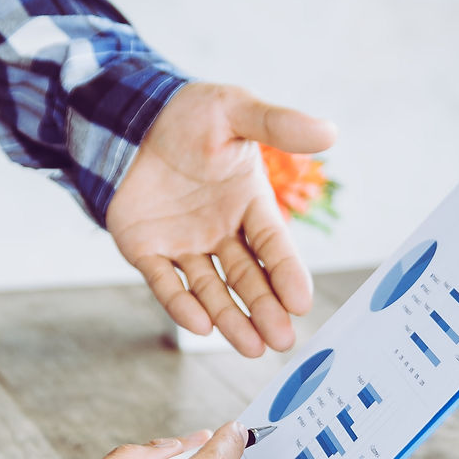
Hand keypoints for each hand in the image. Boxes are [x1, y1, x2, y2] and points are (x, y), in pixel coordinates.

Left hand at [106, 83, 335, 356]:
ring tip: (251, 347)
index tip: (302, 304)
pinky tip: (200, 325)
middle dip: (264, 309)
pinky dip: (180, 304)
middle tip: (282, 340)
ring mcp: (184, 244)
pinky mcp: (147, 251)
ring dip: (231, 318)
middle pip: (247, 278)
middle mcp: (220, 231)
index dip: (287, 274)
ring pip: (211, 290)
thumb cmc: (189, 113)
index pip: (272, 246)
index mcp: (248, 204)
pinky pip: (165, 283)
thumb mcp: (236, 111)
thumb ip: (278, 125)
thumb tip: (329, 132)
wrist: (129, 114)